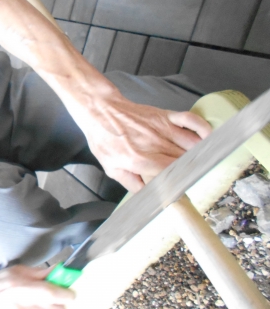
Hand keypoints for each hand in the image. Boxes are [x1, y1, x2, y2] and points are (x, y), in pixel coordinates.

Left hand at [78, 93, 211, 191]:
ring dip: (202, 154)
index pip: (170, 175)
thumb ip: (131, 184)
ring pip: (192, 144)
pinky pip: (190, 120)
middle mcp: (154, 144)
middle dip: (193, 171)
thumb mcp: (112, 168)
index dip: (180, 183)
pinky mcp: (165, 116)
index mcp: (140, 160)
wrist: (100, 111)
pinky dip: (203, 128)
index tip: (185, 189)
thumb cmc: (105, 139)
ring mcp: (161, 128)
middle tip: (198, 179)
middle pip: (185, 161)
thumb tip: (149, 197)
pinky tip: (209, 138)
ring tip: (207, 163)